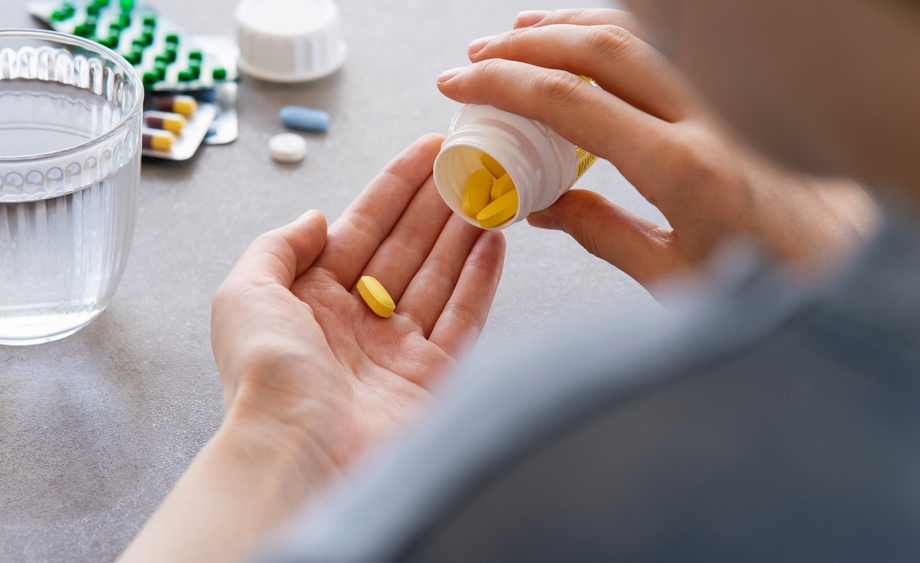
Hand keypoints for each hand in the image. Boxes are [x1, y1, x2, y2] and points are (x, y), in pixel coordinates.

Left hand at [211, 133, 504, 462]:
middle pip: (405, 248)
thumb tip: (315, 217)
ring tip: (488, 191)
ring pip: (438, 277)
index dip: (394, 188)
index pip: (362, 229)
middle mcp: (356, 323)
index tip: (424, 153)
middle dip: (436, 204)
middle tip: (466, 164)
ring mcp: (397, 351)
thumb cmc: (264, 377)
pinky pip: (462, 317)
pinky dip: (480, 279)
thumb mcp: (244, 292)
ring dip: (463, 232)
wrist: (296, 452)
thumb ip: (279, 246)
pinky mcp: (432, 377)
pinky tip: (493, 242)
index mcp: (311, 301)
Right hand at [438, 9, 877, 289]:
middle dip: (522, 47)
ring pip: (632, 33)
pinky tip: (581, 40)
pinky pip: (662, 45)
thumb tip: (541, 205)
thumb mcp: (669, 274)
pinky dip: (611, 33)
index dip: (503, 85)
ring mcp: (722, 97)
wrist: (839, 264)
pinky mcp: (730, 95)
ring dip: (564, 28)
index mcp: (682, 167)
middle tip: (475, 59)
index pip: (572, 101)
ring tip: (513, 39)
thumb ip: (600, 234)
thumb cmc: (766, 279)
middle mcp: (706, 116)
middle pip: (597, 49)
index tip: (461, 84)